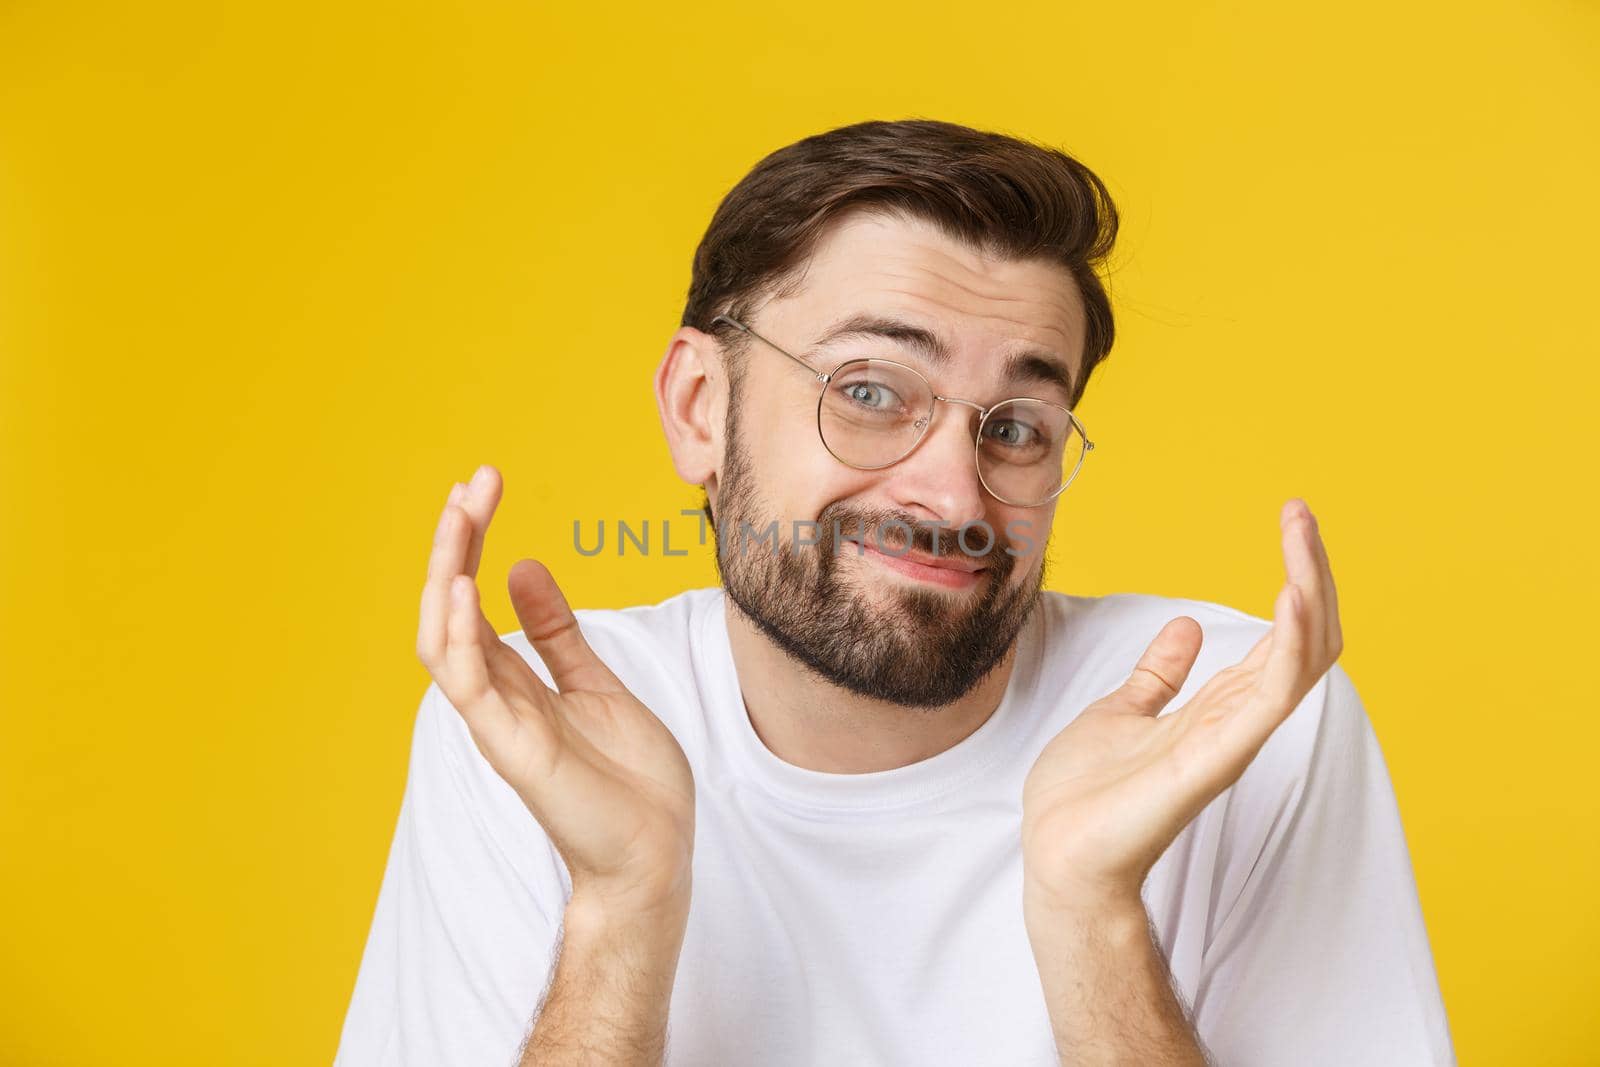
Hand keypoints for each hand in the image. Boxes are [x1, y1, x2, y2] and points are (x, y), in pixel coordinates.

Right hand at [416, 465, 695, 918]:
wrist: (655, 852)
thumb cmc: (628, 780)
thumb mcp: (595, 682)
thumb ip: (557, 633)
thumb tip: (522, 566)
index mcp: (513, 682)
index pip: (473, 598)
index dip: (471, 541)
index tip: (483, 484)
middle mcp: (495, 698)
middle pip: (450, 609)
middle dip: (456, 543)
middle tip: (472, 483)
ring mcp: (498, 723)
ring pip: (444, 641)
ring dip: (448, 575)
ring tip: (459, 516)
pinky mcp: (513, 750)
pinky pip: (469, 687)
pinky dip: (460, 637)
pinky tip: (464, 589)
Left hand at [1021, 498, 1341, 912]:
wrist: (1058, 855)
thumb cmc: (1087, 796)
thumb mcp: (1122, 712)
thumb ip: (1159, 676)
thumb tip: (1187, 628)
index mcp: (1217, 709)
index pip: (1281, 638)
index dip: (1295, 581)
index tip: (1293, 521)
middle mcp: (1235, 721)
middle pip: (1303, 642)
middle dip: (1311, 575)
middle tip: (1302, 513)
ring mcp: (1229, 741)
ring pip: (1298, 662)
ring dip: (1308, 595)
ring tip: (1301, 538)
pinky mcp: (1211, 760)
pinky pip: (1268, 699)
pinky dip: (1287, 646)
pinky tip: (1292, 598)